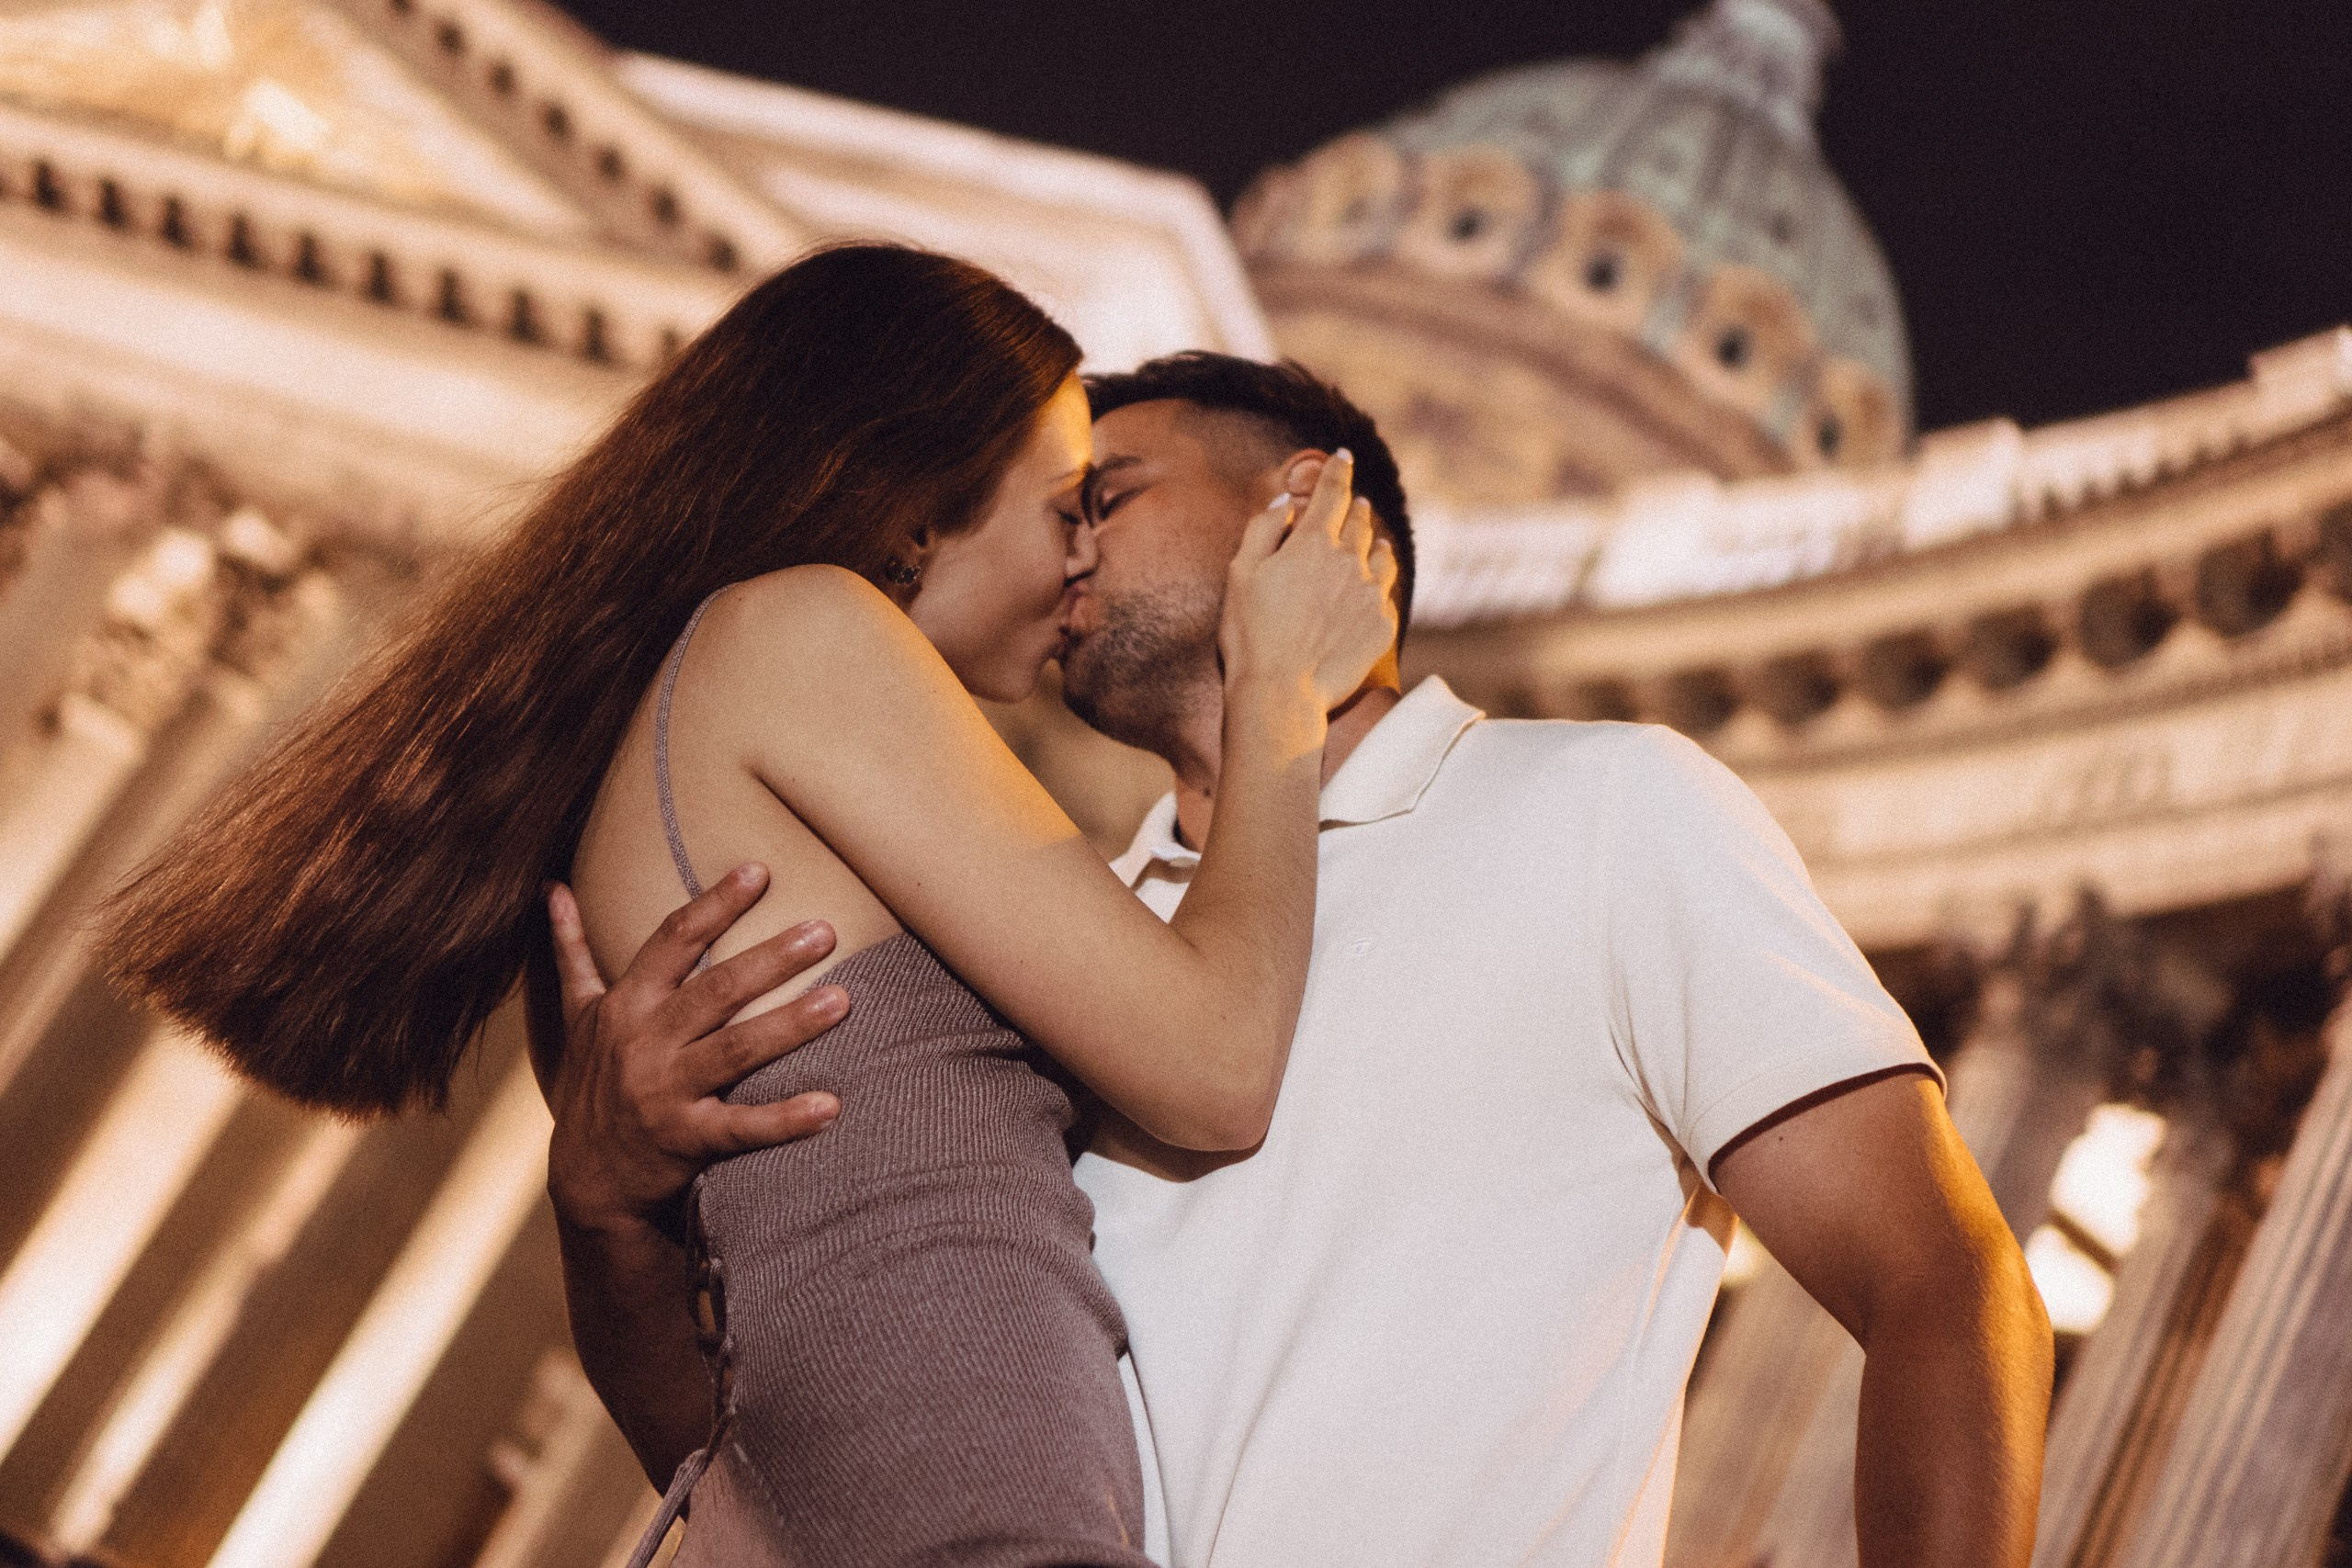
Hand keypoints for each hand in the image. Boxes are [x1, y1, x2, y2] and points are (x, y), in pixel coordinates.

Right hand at [543, 864, 847, 1234]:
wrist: (586, 1180)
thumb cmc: (593, 1084)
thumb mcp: (576, 1016)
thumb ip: (571, 950)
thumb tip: (552, 887)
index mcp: (625, 1005)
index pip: (673, 941)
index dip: (715, 905)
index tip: (758, 872)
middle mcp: (644, 1043)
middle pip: (715, 991)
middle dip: (770, 959)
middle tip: (824, 931)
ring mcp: (664, 1093)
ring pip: (735, 1051)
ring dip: (790, 1025)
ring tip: (843, 1000)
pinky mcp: (686, 1141)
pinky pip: (742, 1129)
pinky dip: (786, 1120)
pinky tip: (831, 1106)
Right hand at [1219, 448, 1399, 714]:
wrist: (1281, 692)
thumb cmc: (1250, 635)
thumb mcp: (1241, 575)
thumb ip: (1263, 531)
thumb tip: (1286, 503)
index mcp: (1311, 544)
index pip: (1332, 493)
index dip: (1339, 471)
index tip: (1345, 456)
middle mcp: (1348, 562)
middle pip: (1359, 523)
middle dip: (1356, 508)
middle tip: (1355, 502)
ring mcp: (1370, 594)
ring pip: (1381, 555)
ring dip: (1375, 541)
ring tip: (1374, 539)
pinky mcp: (1383, 625)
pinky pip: (1384, 594)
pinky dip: (1379, 583)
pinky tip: (1374, 586)